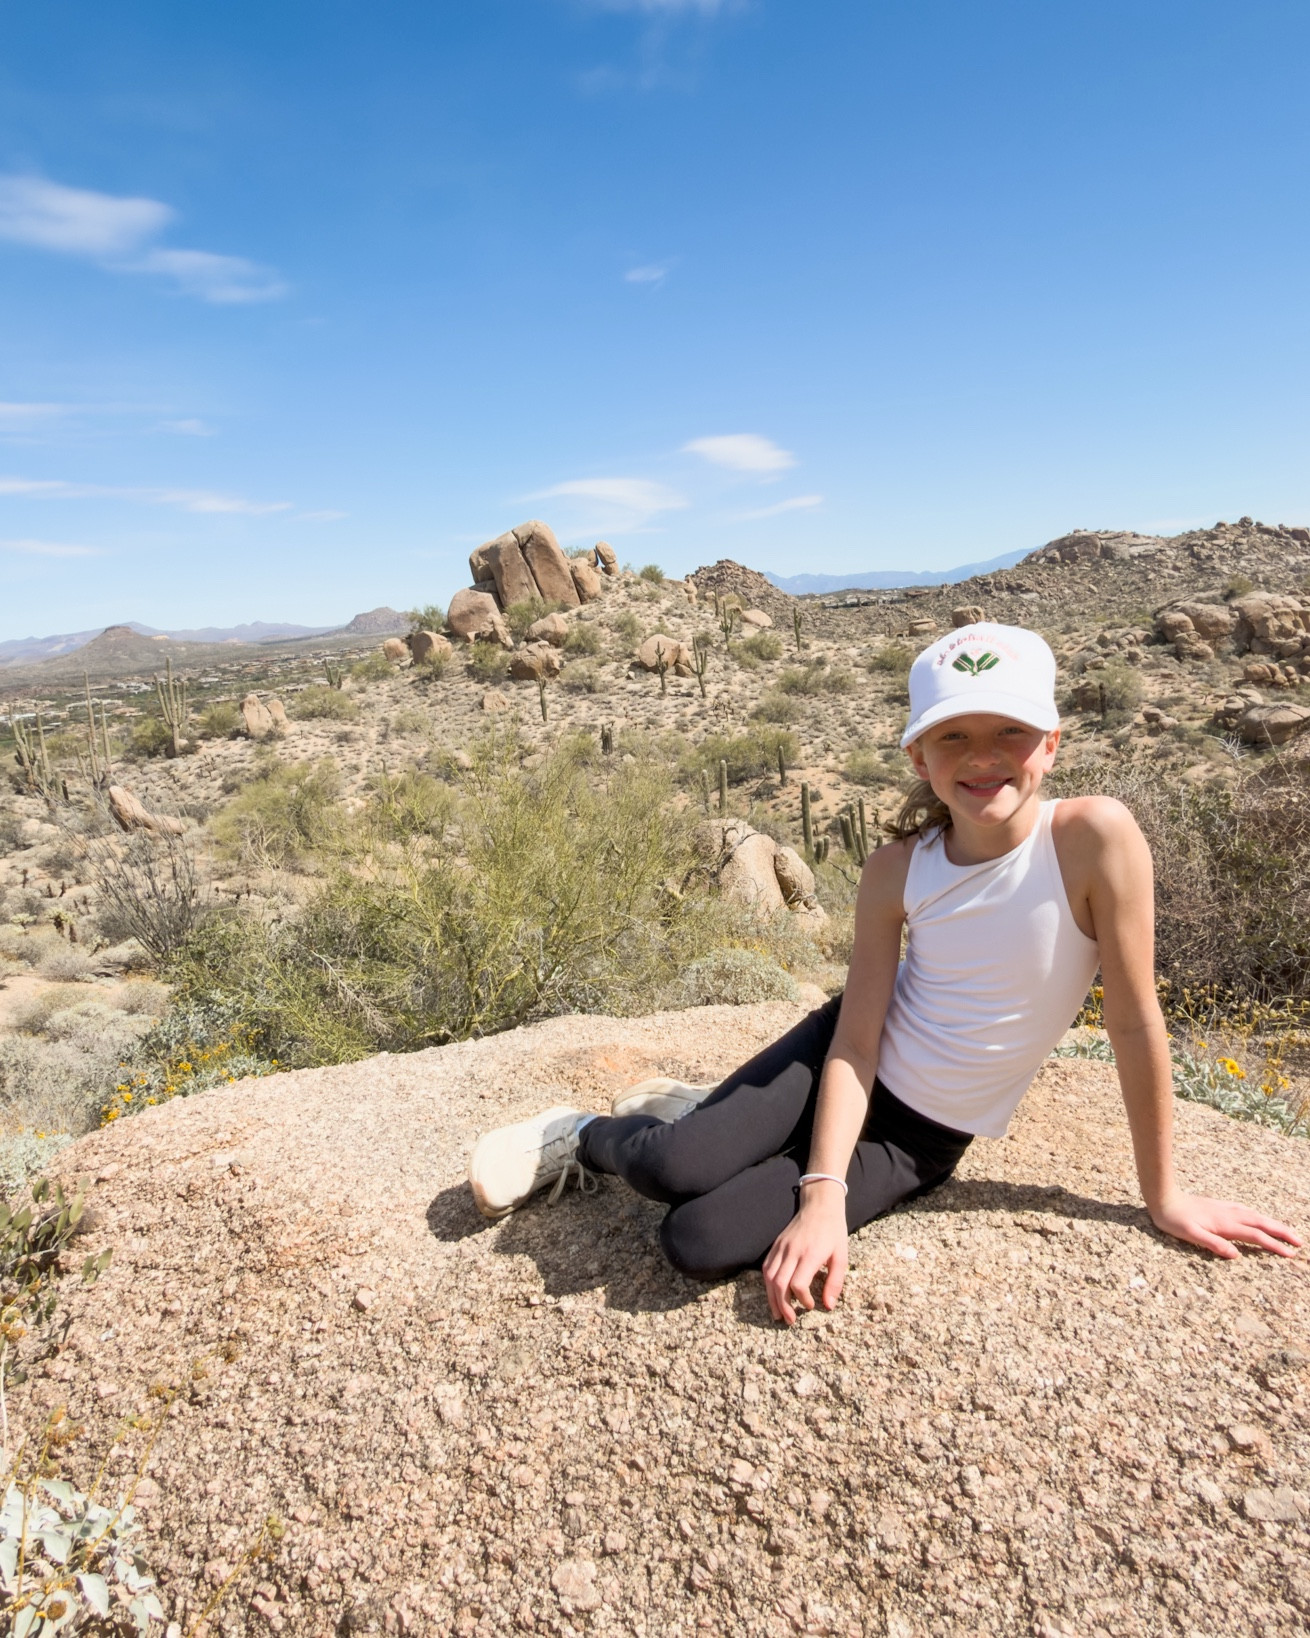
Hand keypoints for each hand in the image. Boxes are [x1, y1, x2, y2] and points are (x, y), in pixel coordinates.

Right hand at [762, 1194, 848, 1325]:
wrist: (820, 1205)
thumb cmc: (833, 1232)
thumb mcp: (841, 1257)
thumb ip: (835, 1282)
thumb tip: (828, 1306)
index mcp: (810, 1254)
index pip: (798, 1283)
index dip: (803, 1300)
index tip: (810, 1306)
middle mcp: (792, 1251)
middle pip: (779, 1283)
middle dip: (782, 1306)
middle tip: (789, 1320)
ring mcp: (782, 1247)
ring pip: (769, 1277)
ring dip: (771, 1298)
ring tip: (778, 1313)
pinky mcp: (776, 1245)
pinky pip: (767, 1267)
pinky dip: (768, 1283)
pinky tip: (773, 1294)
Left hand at [1149, 1192, 1302, 1259]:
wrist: (1163, 1197)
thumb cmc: (1174, 1219)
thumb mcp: (1190, 1235)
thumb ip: (1213, 1244)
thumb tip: (1236, 1255)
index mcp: (1225, 1224)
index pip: (1256, 1236)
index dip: (1274, 1245)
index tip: (1290, 1254)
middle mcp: (1229, 1214)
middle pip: (1261, 1223)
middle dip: (1282, 1232)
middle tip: (1299, 1243)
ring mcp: (1225, 1208)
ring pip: (1255, 1216)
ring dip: (1272, 1223)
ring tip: (1286, 1231)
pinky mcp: (1219, 1206)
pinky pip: (1246, 1210)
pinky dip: (1258, 1216)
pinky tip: (1258, 1217)